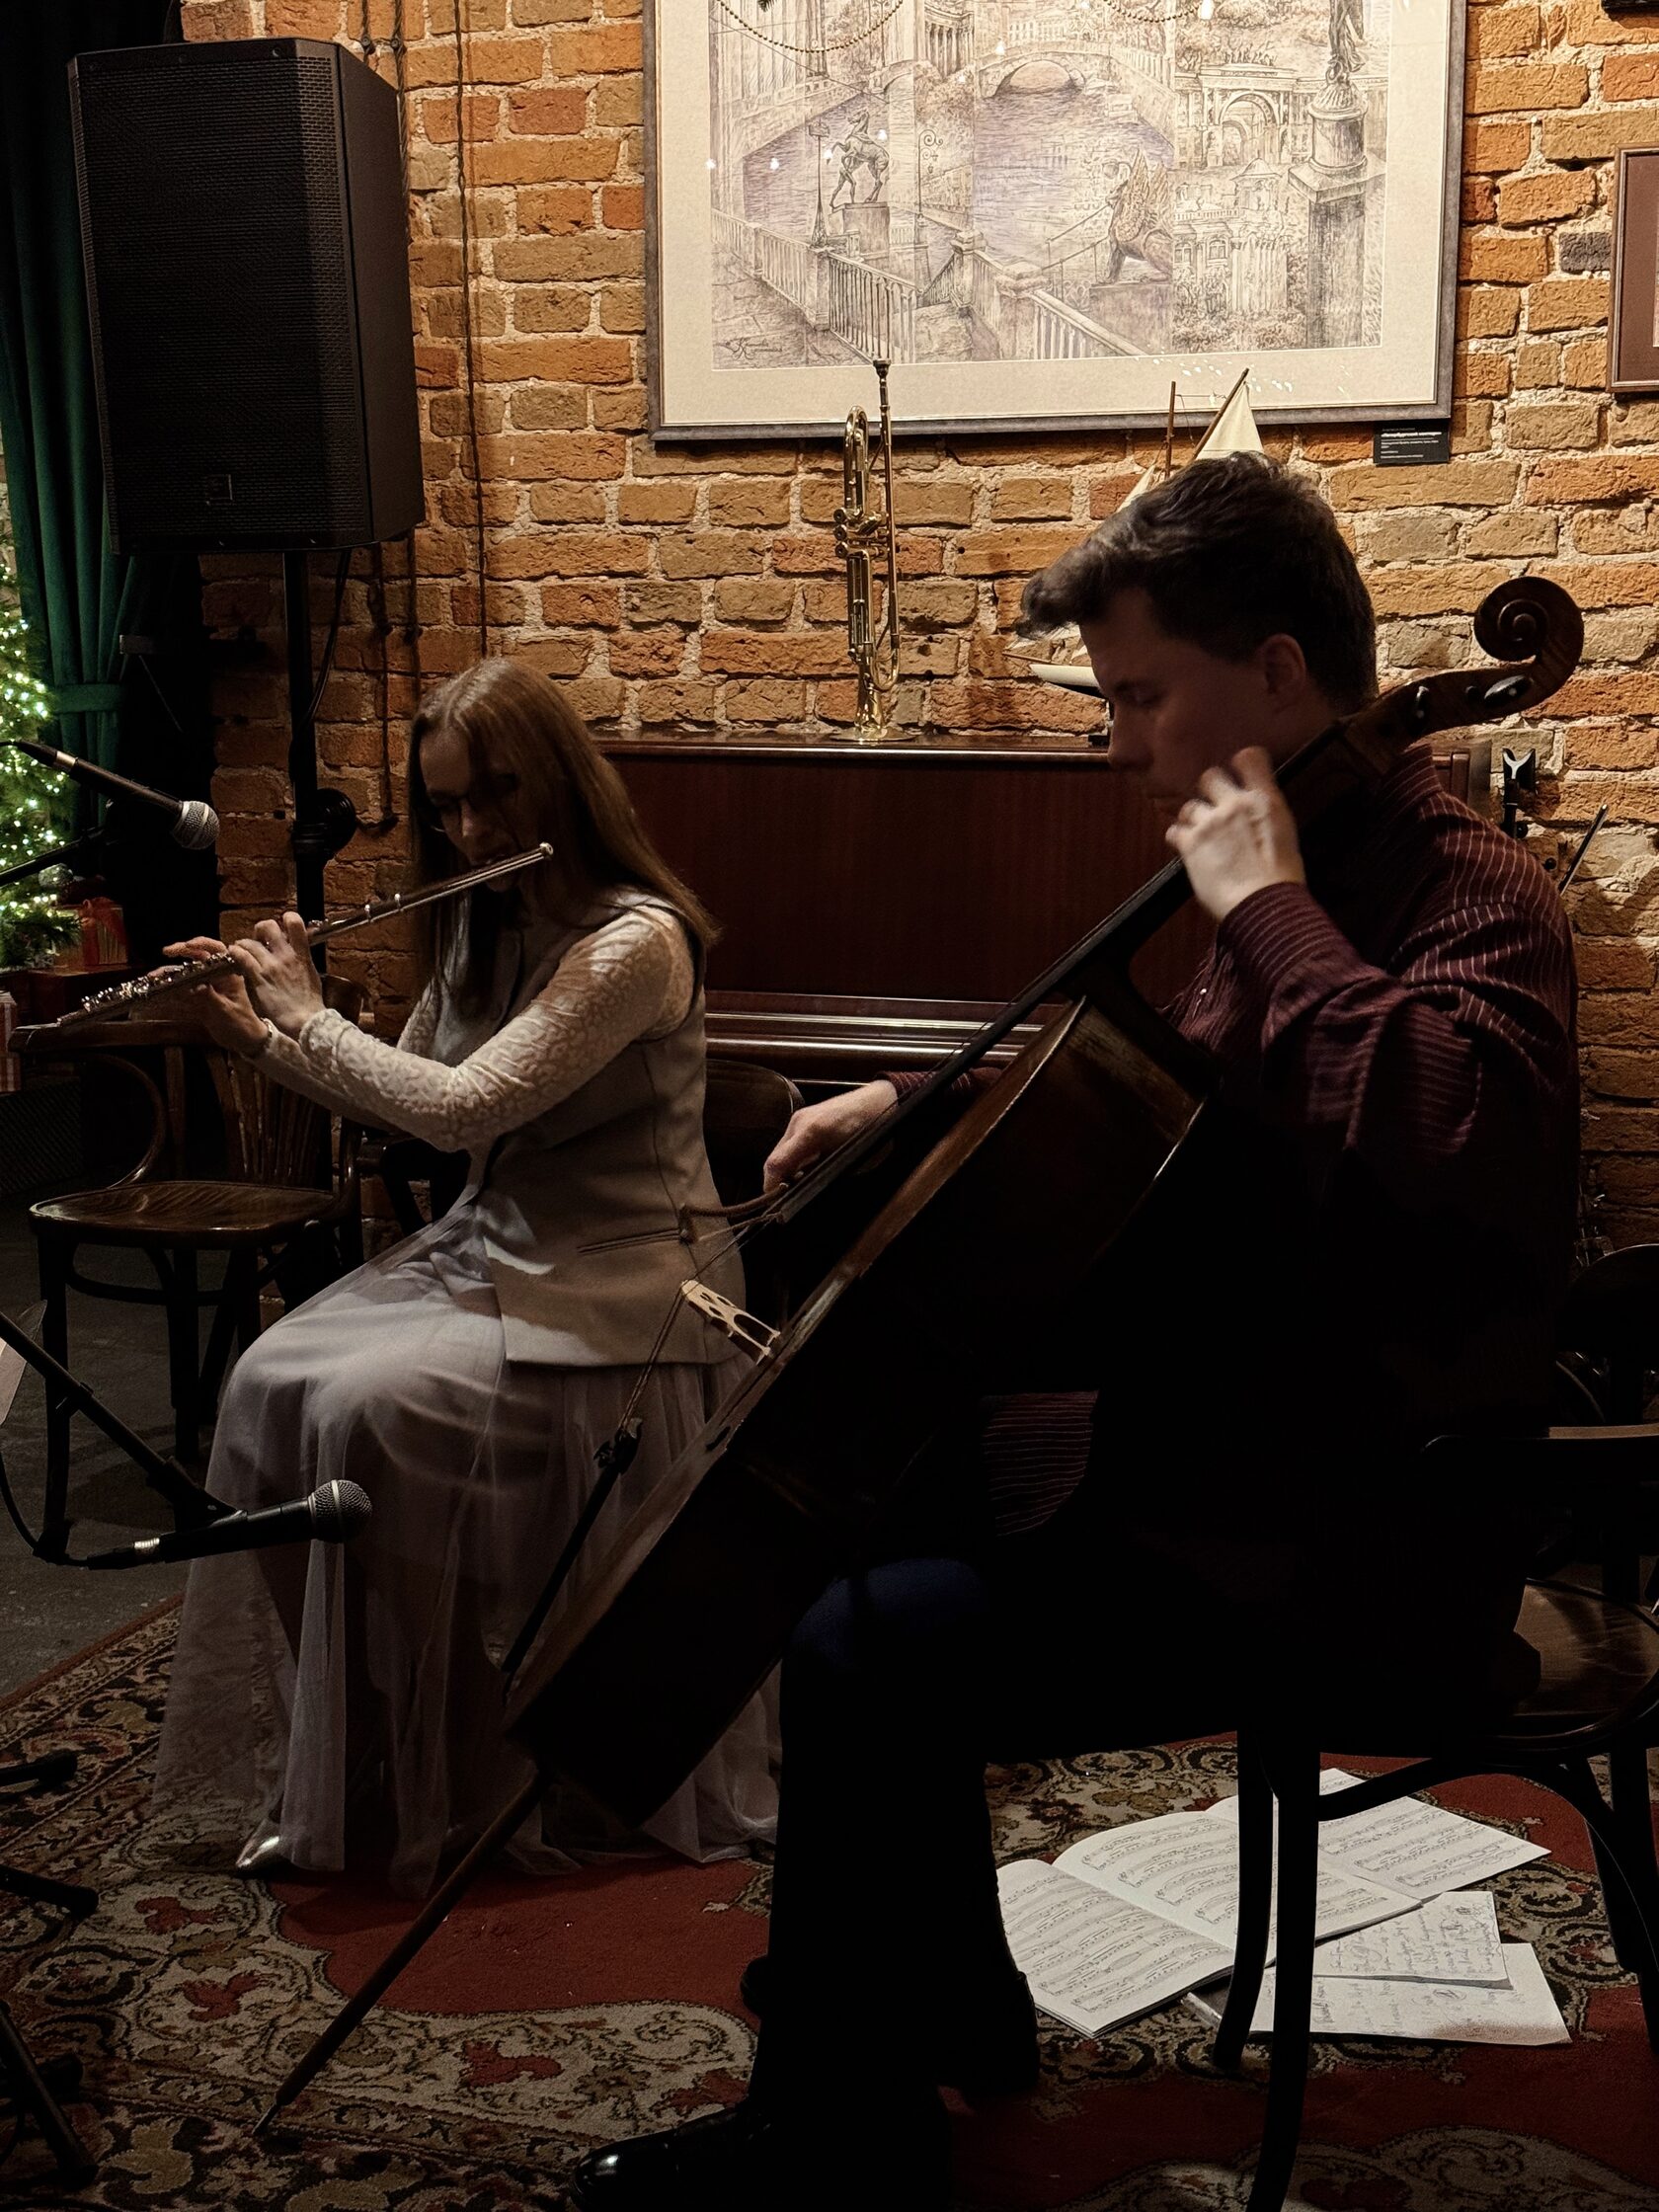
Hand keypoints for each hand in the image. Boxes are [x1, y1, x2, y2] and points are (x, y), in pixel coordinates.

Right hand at [159, 936, 266, 1055]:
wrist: (244, 1041)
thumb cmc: (241, 1024)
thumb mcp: (226, 1011)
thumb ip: (210, 997)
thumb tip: (195, 985)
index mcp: (229, 974)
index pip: (217, 951)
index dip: (202, 944)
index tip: (186, 945)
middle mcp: (217, 976)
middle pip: (198, 957)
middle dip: (182, 951)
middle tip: (166, 952)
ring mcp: (207, 986)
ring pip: (187, 972)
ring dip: (171, 972)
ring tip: (154, 975)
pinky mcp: (198, 997)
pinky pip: (183, 989)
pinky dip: (170, 988)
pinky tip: (157, 989)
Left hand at [229, 913, 324, 1037]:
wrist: (305, 1019)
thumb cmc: (310, 1002)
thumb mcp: (311, 975)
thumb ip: (302, 961)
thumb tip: (298, 954)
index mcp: (302, 954)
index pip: (295, 923)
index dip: (287, 918)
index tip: (282, 925)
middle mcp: (286, 956)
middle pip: (268, 927)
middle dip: (261, 929)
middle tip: (258, 938)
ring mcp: (271, 966)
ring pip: (250, 942)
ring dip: (243, 944)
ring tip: (241, 950)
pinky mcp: (258, 977)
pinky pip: (242, 957)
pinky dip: (236, 953)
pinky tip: (234, 956)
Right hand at [763, 1079, 897, 1191]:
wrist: (883, 1101)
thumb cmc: (872, 1133)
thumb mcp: (851, 1162)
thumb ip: (823, 1176)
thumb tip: (803, 1192)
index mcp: (811, 1133)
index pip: (776, 1164)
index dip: (771, 1187)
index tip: (775, 1206)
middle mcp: (799, 1123)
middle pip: (775, 1158)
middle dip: (777, 1181)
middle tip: (786, 1200)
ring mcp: (801, 1118)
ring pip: (782, 1151)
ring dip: (786, 1170)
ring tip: (797, 1186)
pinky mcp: (806, 1117)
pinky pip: (791, 1143)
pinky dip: (793, 1159)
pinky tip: (806, 1169)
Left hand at [1164, 748, 1304, 922]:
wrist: (1264, 904)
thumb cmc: (1282, 877)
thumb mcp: (1285, 833)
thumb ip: (1264, 813)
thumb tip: (1254, 810)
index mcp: (1265, 799)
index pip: (1249, 758)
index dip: (1241, 764)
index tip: (1239, 775)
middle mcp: (1235, 803)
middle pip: (1210, 776)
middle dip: (1211, 791)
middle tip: (1215, 810)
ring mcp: (1210, 822)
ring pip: (1190, 807)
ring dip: (1194, 819)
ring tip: (1202, 837)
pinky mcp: (1190, 844)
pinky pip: (1174, 831)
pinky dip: (1178, 838)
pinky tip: (1187, 848)